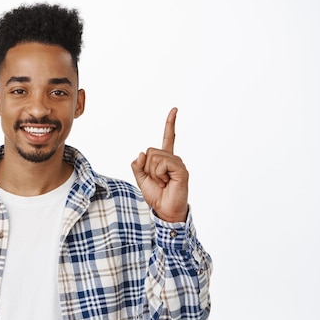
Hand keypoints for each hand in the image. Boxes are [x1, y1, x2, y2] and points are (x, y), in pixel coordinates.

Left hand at [131, 107, 188, 222]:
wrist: (165, 210)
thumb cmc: (156, 196)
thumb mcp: (141, 179)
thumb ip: (138, 166)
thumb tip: (141, 153)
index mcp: (164, 159)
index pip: (168, 138)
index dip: (170, 124)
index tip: (175, 109)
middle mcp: (173, 158)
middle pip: (150, 151)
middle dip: (147, 168)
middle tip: (157, 181)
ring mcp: (178, 163)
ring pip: (154, 157)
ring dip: (153, 173)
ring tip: (163, 183)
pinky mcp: (181, 169)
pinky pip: (162, 164)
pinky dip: (159, 175)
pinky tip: (167, 182)